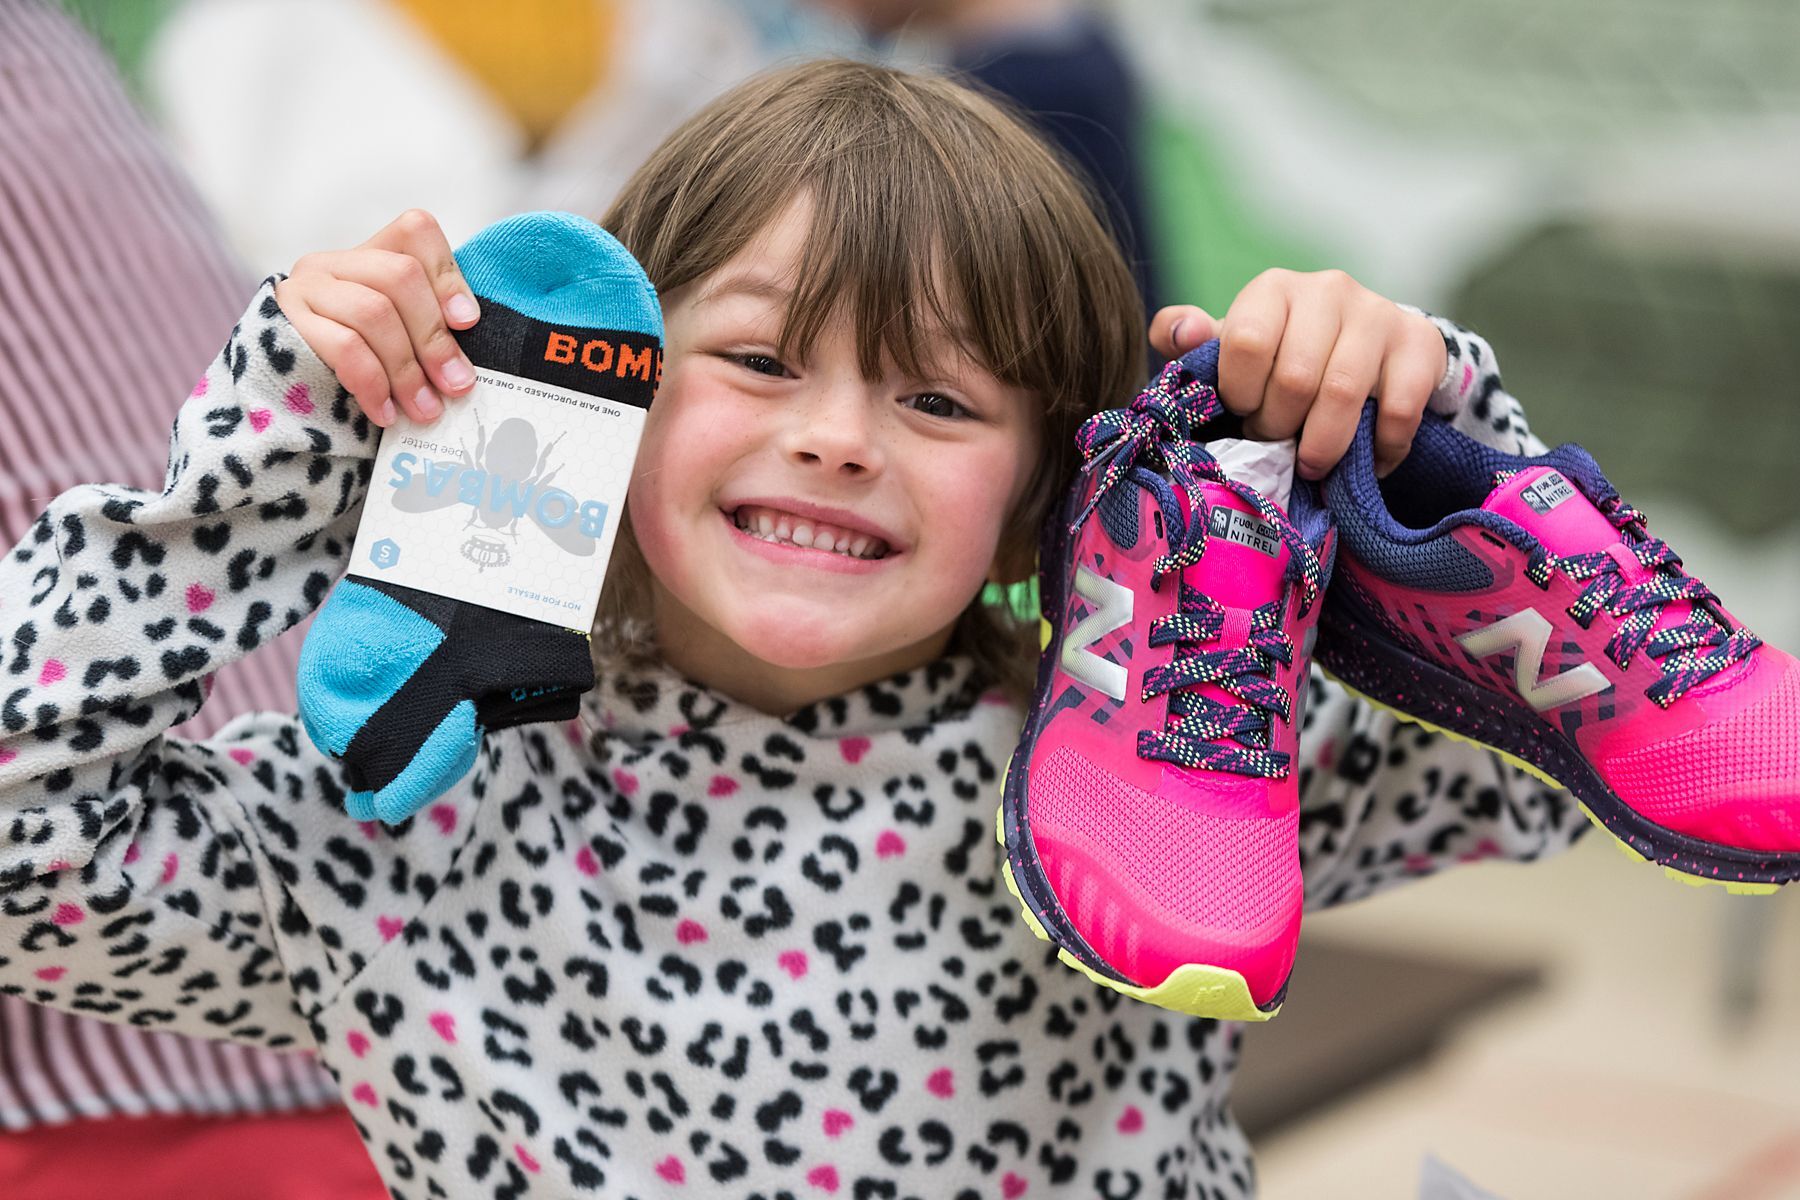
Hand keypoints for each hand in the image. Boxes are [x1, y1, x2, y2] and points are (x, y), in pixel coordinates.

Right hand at [274, 209, 480, 427]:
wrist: (281, 400)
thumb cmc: (356, 373)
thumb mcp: (395, 344)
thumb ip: (426, 336)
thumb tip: (464, 370)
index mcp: (368, 258)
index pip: (414, 231)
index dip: (447, 274)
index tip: (467, 322)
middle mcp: (332, 265)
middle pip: (399, 275)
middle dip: (434, 336)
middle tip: (455, 384)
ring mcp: (304, 290)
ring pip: (374, 311)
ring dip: (408, 369)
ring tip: (425, 409)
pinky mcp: (285, 325)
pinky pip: (344, 347)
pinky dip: (374, 384)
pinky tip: (386, 412)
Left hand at [1148, 269, 1447, 478]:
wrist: (1369, 347)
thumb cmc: (1285, 354)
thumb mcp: (1234, 348)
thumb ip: (1192, 344)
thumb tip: (1176, 332)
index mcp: (1273, 289)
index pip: (1246, 342)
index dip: (1240, 393)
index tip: (1243, 413)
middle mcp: (1327, 289)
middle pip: (1294, 377)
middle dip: (1278, 426)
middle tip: (1275, 441)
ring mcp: (1378, 313)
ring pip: (1343, 394)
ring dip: (1322, 444)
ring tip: (1311, 463)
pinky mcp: (1419, 343)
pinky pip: (1398, 408)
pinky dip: (1379, 449)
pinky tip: (1365, 461)